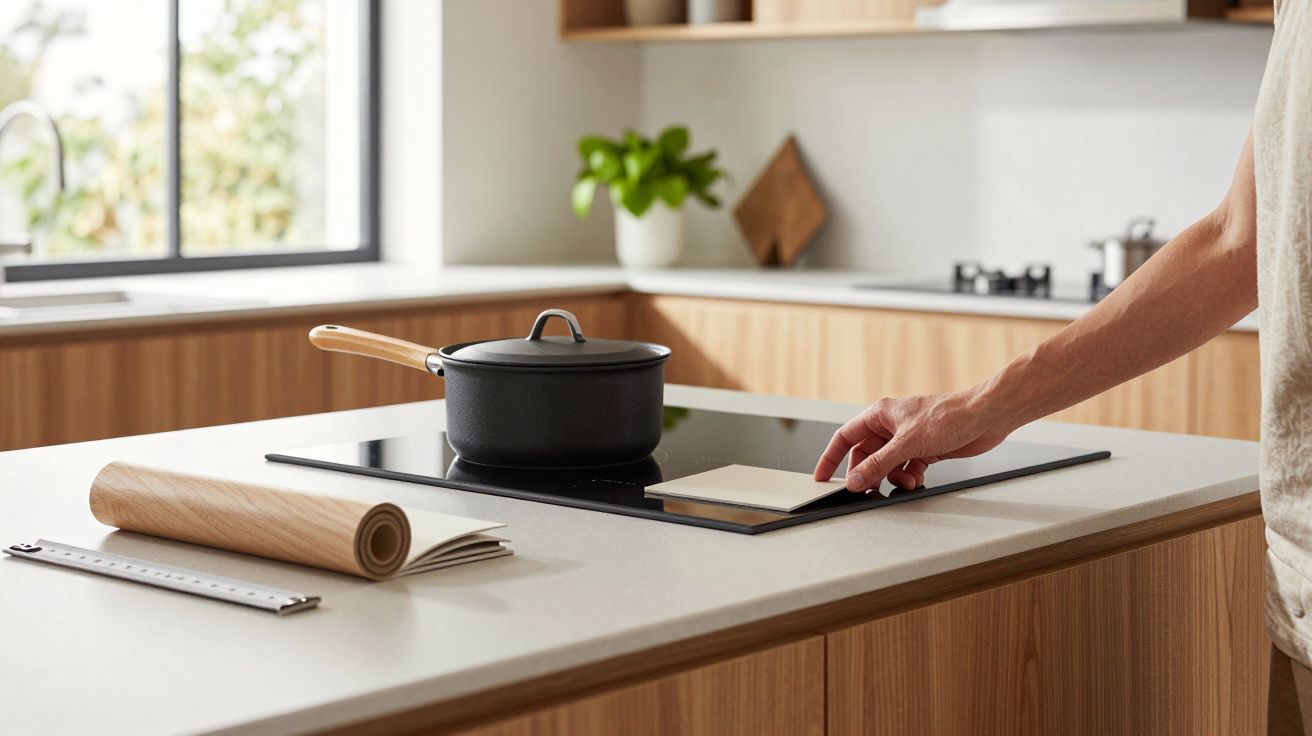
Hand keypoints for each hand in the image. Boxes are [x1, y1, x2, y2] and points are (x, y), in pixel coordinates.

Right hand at [813, 390, 1013, 492]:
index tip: (822, 477)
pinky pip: (906, 469)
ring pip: (887, 464)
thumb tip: (856, 479)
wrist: (984, 418)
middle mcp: (892, 426)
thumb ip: (878, 464)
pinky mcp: (925, 450)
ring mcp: (908, 439)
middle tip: (865, 490)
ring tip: (903, 483)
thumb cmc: (949, 416)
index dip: (831, 457)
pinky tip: (916, 480)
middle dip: (867, 473)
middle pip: (866, 455)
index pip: (845, 437)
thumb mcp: (907, 444)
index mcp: (880, 415)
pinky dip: (909, 478)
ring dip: (892, 477)